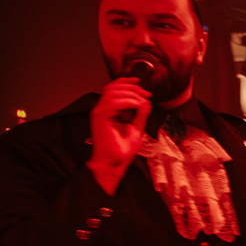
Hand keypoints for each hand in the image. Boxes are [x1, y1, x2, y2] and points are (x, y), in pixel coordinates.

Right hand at [87, 78, 149, 192]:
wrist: (115, 163)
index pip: (114, 88)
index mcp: (108, 110)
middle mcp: (102, 109)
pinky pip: (112, 101)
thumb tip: (146, 101)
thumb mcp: (136, 127)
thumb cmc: (122, 150)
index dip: (128, 83)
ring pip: (112, 91)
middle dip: (133, 88)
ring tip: (142, 102)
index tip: (143, 88)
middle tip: (146, 95)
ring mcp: (99, 112)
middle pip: (113, 87)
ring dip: (131, 94)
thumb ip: (140, 114)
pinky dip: (127, 101)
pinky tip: (137, 106)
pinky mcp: (99, 117)